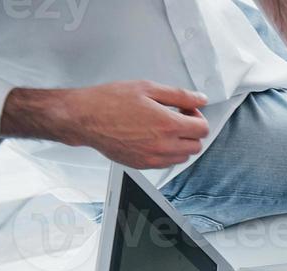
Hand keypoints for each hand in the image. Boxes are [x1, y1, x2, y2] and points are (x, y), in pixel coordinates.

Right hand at [41, 82, 209, 168]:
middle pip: (196, 145)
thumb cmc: (109, 101)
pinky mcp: (143, 165)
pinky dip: (167, 152)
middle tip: (176, 118)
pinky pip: (167, 163)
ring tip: (163, 128)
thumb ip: (179, 96)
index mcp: (167, 125)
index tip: (187, 111)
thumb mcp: (147, 88)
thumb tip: (200, 99)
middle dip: (191, 131)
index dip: (197, 117)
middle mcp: (163, 145)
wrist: (83, 118)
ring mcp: (153, 158)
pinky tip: (154, 138)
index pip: (203, 129)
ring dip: (180, 143)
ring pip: (183, 157)